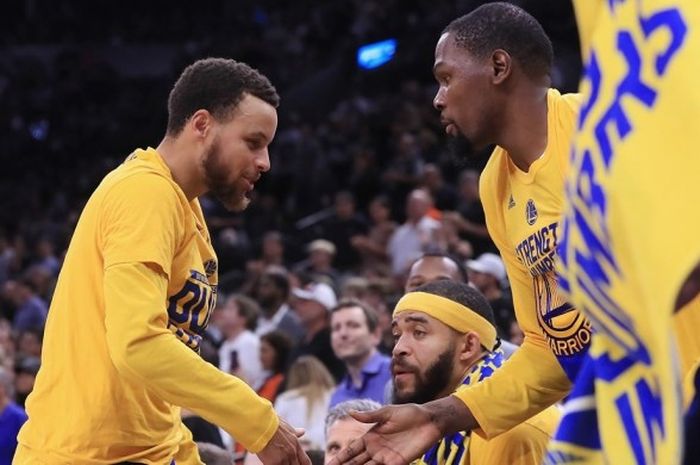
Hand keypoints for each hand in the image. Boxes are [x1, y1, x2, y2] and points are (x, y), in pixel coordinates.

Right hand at [257, 418, 310, 464]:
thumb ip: (295, 432)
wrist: (261, 424)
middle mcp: (292, 453)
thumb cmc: (272, 423)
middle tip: (286, 462)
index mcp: (296, 444)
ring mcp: (283, 459)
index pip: (305, 461)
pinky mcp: (274, 463)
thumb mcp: (287, 427)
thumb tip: (303, 431)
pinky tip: (269, 463)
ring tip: (278, 461)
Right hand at [328, 397, 473, 464]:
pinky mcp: (398, 463)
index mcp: (370, 437)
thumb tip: (350, 413)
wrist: (429, 421)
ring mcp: (386, 458)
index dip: (340, 458)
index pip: (351, 450)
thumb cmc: (409, 413)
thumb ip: (370, 416)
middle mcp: (375, 450)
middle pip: (355, 463)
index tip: (328, 464)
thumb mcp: (387, 413)